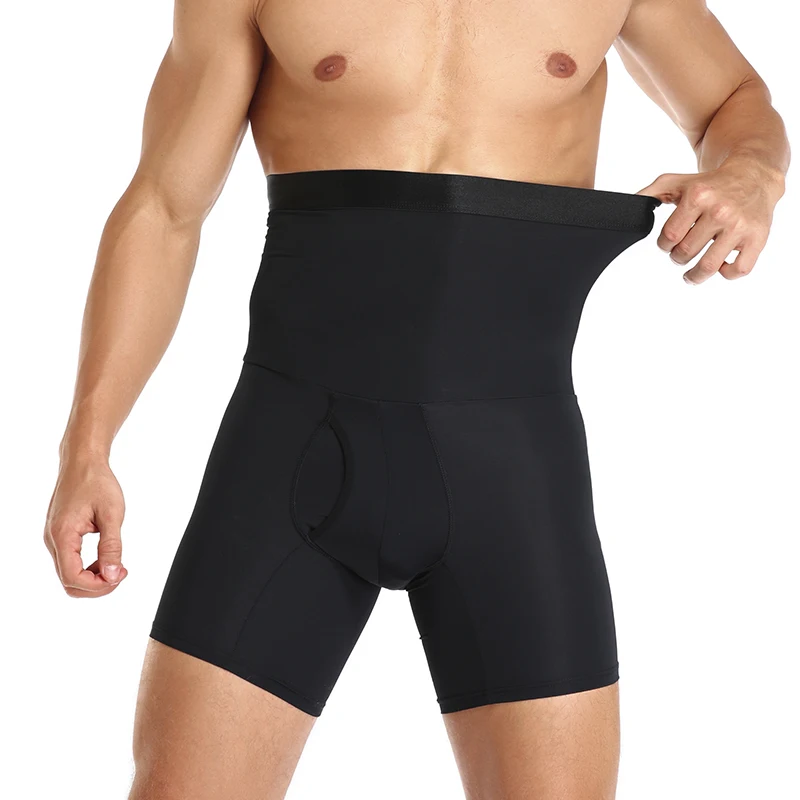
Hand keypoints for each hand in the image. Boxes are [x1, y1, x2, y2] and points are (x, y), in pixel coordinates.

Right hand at [44, 458, 127, 597]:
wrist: (83, 462)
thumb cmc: (97, 482)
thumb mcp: (111, 514)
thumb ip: (111, 546)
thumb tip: (112, 575)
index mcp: (63, 535)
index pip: (72, 577)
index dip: (97, 585)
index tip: (120, 575)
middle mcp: (53, 540)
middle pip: (68, 581)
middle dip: (96, 585)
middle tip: (120, 573)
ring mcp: (54, 539)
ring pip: (69, 574)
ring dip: (93, 577)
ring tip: (116, 565)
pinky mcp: (60, 535)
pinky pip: (70, 562)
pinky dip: (88, 567)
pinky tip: (106, 558)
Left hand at [638, 162, 783, 284]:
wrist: (753, 175)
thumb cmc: (709, 184)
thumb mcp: (678, 182)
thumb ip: (650, 193)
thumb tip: (629, 205)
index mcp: (698, 196)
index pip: (669, 236)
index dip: (664, 244)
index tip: (668, 243)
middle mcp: (720, 211)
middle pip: (685, 252)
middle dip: (677, 257)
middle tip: (680, 254)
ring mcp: (740, 226)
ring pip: (708, 266)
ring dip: (694, 276)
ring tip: (690, 275)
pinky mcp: (758, 238)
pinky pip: (740, 270)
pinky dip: (726, 274)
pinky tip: (720, 267)